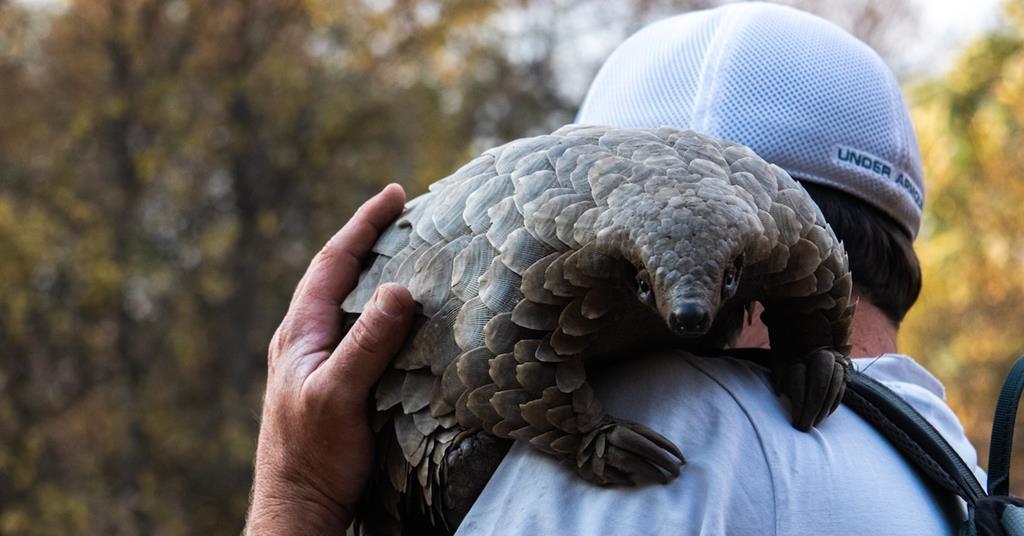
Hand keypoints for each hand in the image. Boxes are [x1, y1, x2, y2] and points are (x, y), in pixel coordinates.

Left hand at [246, 184, 415, 533]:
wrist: (297, 507)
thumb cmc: (312, 456)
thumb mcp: (340, 394)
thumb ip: (367, 342)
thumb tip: (400, 289)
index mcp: (300, 332)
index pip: (333, 262)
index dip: (363, 224)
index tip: (393, 194)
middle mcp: (304, 339)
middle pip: (336, 274)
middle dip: (368, 239)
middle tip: (403, 214)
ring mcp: (316, 361)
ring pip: (346, 301)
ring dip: (373, 272)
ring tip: (406, 252)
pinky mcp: (331, 382)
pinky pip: (356, 329)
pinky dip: (378, 308)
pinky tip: (398, 316)